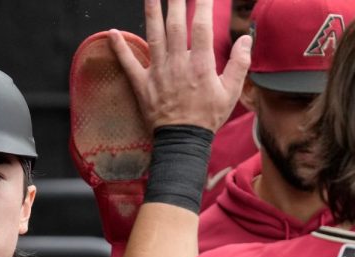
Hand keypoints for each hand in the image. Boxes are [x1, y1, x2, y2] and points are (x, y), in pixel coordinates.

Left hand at [109, 0, 251, 131]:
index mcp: (200, 64)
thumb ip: (239, 63)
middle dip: (175, 1)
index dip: (203, 4)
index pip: (202, 26)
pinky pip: (128, 63)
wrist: (182, 141)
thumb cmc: (207, 117)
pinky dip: (119, 48)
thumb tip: (246, 38)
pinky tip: (111, 32)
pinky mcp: (142, 84)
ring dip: (151, 12)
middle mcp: (177, 63)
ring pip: (153, 36)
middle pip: (175, 25)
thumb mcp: (230, 92)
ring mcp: (157, 72)